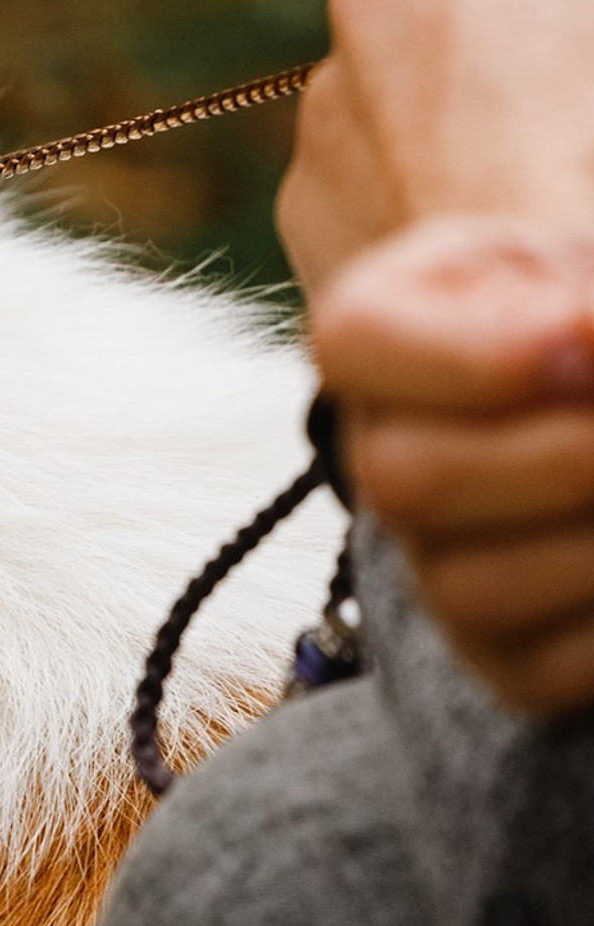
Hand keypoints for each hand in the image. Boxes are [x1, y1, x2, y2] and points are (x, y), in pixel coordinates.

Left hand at [278, 0, 593, 304]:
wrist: (501, 317)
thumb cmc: (583, 161)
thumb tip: (572, 21)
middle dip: (525, 13)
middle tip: (571, 78)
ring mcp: (324, 101)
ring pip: (410, 74)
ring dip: (465, 97)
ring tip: (530, 158)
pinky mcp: (301, 193)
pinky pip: (371, 161)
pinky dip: (418, 171)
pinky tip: (474, 215)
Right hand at [318, 216, 593, 713]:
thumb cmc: (592, 286)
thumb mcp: (575, 256)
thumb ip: (572, 284)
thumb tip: (584, 347)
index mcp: (384, 327)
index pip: (356, 344)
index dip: (480, 357)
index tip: (588, 332)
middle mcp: (385, 450)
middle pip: (406, 482)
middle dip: (563, 458)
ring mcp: (434, 556)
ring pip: (466, 589)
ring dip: (591, 543)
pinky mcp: (501, 645)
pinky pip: (538, 669)